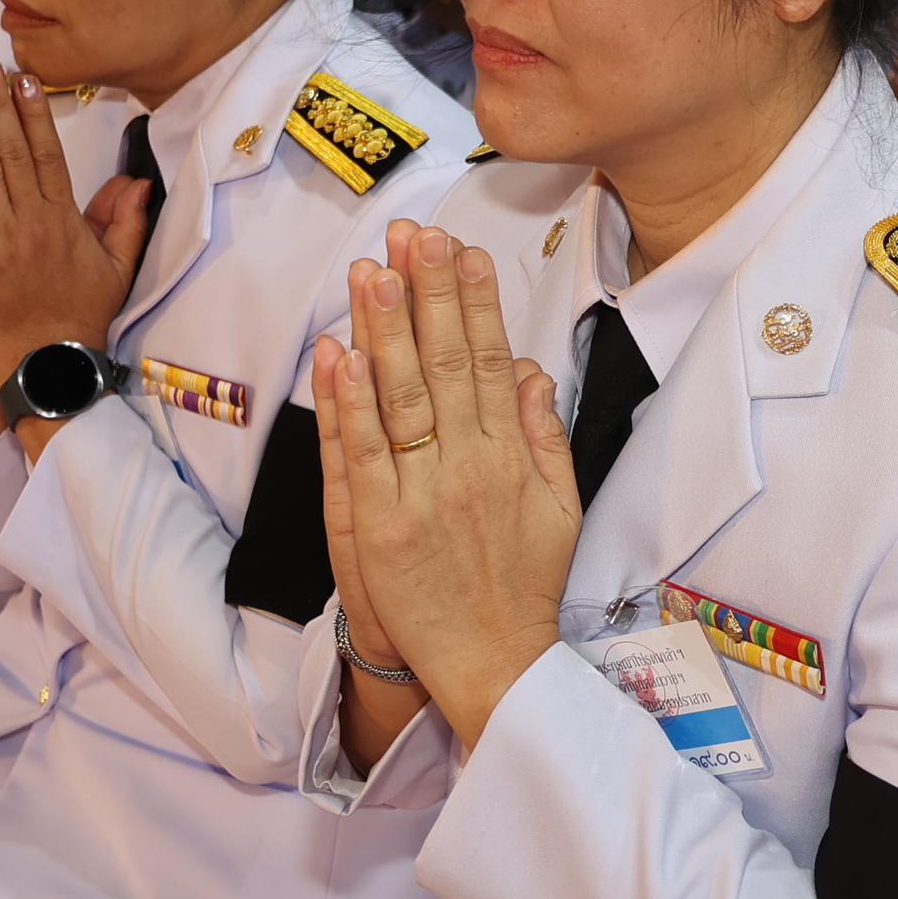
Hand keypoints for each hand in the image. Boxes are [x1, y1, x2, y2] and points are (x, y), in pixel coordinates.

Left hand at [0, 55, 150, 427]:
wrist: (42, 370)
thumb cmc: (76, 321)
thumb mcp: (115, 272)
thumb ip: (126, 224)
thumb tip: (137, 183)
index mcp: (64, 223)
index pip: (49, 156)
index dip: (35, 113)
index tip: (23, 77)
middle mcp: (31, 227)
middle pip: (12, 154)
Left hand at [311, 221, 580, 751]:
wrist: (493, 664)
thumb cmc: (523, 585)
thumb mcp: (559, 508)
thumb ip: (544, 434)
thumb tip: (531, 370)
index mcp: (512, 458)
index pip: (491, 361)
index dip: (475, 302)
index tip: (463, 250)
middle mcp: (469, 468)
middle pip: (445, 365)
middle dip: (429, 294)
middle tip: (414, 234)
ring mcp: (421, 496)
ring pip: (400, 398)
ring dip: (384, 330)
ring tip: (372, 270)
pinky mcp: (379, 528)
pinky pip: (362, 453)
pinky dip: (348, 402)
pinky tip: (338, 352)